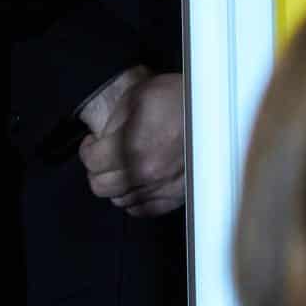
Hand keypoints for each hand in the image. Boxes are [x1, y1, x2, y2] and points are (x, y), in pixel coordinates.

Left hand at [77, 66, 184, 216]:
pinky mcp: (175, 197)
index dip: (87, 150)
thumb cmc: (180, 98)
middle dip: (97, 169)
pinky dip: (135, 199)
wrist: (217, 110)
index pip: (92, 162)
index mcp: (131, 148)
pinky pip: (143, 209)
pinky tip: (138, 183)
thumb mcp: (139, 95)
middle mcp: (144, 174)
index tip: (92, 143)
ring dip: (116, 184)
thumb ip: (114, 120)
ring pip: (120, 200)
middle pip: (101, 187)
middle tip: (103, 156)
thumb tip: (101, 137)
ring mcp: (160, 189)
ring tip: (123, 167)